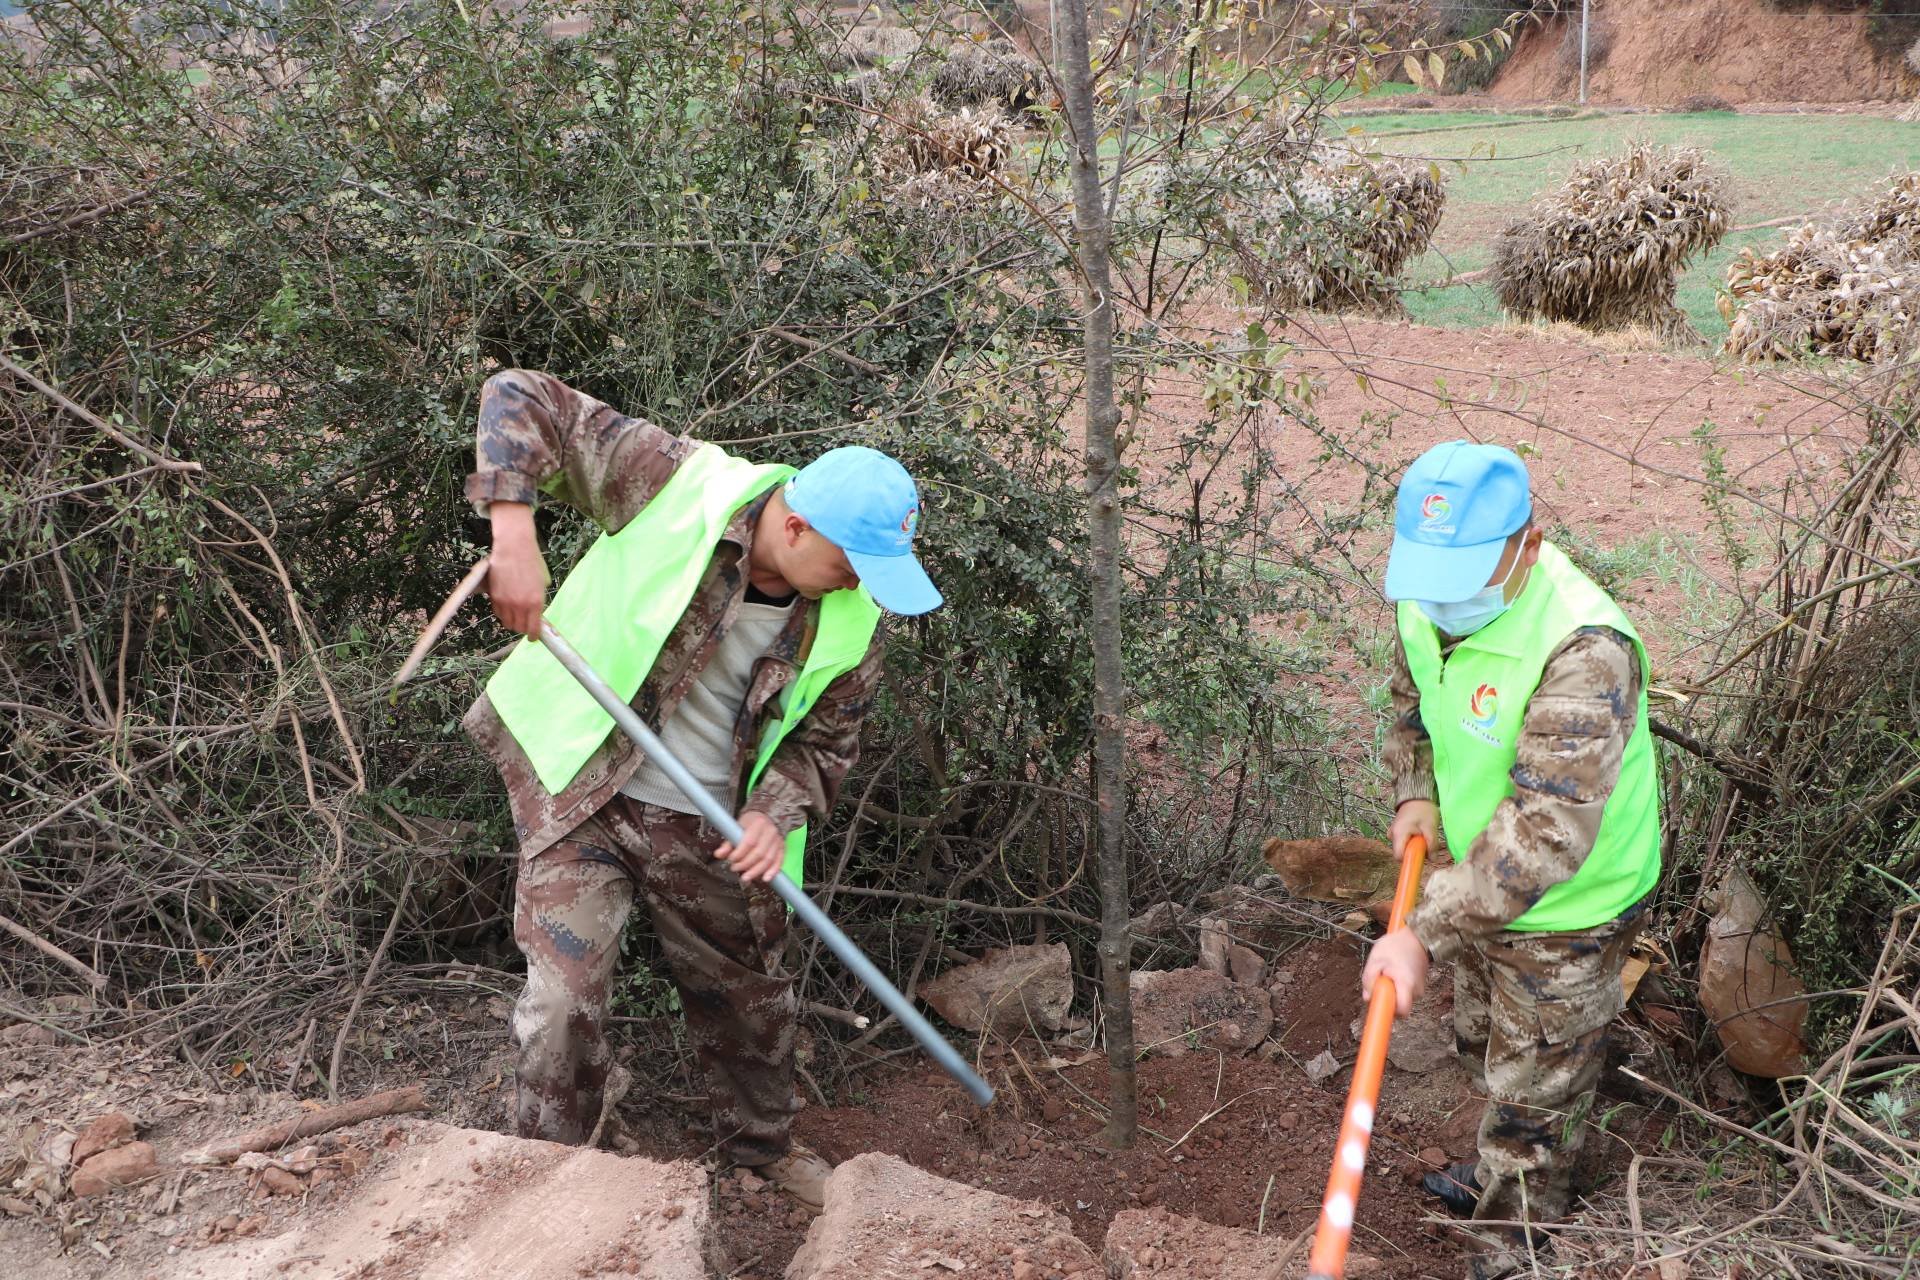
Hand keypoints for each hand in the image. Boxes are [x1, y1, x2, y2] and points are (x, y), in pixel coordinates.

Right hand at [486, 502, 549, 637]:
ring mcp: (505, 602)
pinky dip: (502, 612)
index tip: (533, 637)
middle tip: (525, 624)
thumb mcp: (543, 582)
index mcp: (536, 602)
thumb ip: (539, 599)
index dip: (533, 636)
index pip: (533, 629)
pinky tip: (506, 606)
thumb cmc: (532, 562)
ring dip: (511, 621)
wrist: (514, 547)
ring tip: (515, 615)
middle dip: (522, 628)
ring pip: (506, 622)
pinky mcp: (494, 596)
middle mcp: (520, 605)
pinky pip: (497, 612)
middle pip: (518, 628)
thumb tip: (536, 612)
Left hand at [716, 811, 785, 883]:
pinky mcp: (782, 847)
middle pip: (759, 853)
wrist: (765, 816)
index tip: (730, 859)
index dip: (739, 854)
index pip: (749, 842)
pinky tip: (765, 879)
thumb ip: (728, 843)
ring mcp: (778, 840)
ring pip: (768, 859)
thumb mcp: (736, 827)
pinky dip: (773, 871)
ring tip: (745, 877)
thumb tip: (719, 855)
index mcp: (758, 823)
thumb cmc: (749, 823)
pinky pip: (779, 861)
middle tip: (734, 868)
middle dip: (745, 864)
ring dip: (756, 871)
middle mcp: (770, 831)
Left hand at [1361, 927, 1429, 1016]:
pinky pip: (1403, 991)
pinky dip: (1396, 985)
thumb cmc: (1395, 946)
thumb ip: (1369, 979)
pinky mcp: (1417, 985)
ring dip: (1390, 989)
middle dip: (1386, 997)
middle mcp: (1417, 991)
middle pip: (1398, 1006)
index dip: (1389, 1012)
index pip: (1401, 1011)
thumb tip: (1368, 998)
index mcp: (1407, 985)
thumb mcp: (1376, 959)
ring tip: (1387, 971)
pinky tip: (1393, 971)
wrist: (1416, 936)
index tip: (1378, 1006)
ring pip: (1399, 998)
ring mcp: (1419, 989)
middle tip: (1379, 980)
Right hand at [1390, 799, 1437, 863]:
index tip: (1421, 857)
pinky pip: (1404, 842)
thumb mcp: (1430, 827)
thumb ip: (1431, 844)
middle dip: (1414, 852)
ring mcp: (1394, 833)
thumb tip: (1433, 860)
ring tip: (1424, 835)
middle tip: (1426, 844)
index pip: (1399, 856)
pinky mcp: (1397, 831)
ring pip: (1404, 848)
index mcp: (1399, 834)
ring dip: (1414, 846)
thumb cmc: (1423, 810)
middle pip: (1402, 853)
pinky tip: (1419, 833)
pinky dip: (1412, 841)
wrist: (1416, 796)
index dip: (1410, 860)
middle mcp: (1393, 835)